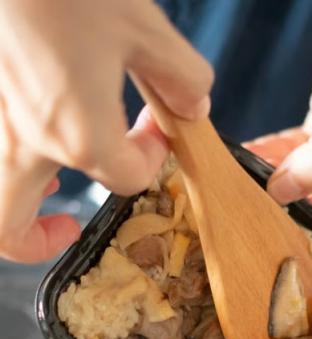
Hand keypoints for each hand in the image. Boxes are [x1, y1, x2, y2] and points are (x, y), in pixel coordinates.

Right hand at [0, 0, 212, 262]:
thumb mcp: (144, 27)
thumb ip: (183, 77)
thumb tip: (194, 104)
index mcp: (78, 138)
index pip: (127, 180)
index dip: (153, 159)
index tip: (159, 129)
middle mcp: (24, 142)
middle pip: (11, 230)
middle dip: (39, 239)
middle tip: (67, 226)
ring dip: (19, 201)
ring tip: (48, 184)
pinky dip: (12, 156)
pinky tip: (33, 130)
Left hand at [246, 1, 311, 247]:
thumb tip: (281, 193)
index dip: (309, 236)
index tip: (269, 224)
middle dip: (285, 219)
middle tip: (242, 210)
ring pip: (303, 197)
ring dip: (270, 190)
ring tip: (233, 182)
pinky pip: (293, 162)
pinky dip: (269, 160)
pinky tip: (241, 157)